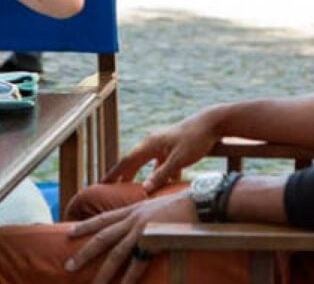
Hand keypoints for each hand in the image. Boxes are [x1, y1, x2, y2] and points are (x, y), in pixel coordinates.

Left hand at [65, 191, 196, 283]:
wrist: (201, 203)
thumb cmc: (183, 206)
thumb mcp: (157, 207)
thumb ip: (144, 216)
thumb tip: (139, 227)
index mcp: (133, 210)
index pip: (103, 218)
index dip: (85, 225)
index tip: (69, 232)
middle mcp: (134, 219)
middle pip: (102, 237)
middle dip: (84, 252)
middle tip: (68, 265)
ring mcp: (143, 230)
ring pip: (116, 254)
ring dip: (103, 272)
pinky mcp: (155, 241)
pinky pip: (138, 264)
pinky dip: (129, 278)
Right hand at [104, 110, 220, 192]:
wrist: (212, 122)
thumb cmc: (195, 139)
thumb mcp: (178, 160)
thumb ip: (162, 175)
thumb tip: (144, 189)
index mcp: (150, 144)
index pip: (126, 161)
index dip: (114, 174)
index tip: (101, 184)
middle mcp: (153, 143)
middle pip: (134, 162)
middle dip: (123, 176)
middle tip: (111, 190)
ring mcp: (163, 145)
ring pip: (148, 164)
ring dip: (141, 176)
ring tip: (133, 189)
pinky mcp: (173, 148)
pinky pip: (162, 164)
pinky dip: (159, 174)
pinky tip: (163, 185)